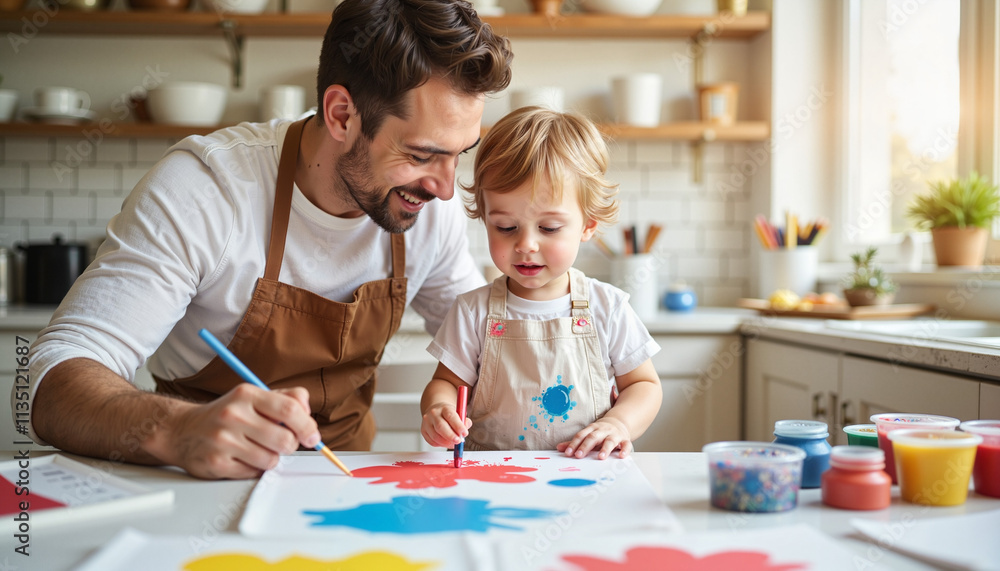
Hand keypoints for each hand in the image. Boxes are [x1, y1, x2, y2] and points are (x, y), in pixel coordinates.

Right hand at [161, 384, 319, 478]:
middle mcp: (233, 415)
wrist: (182, 430)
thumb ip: (286, 398)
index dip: (308, 426)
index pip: (290, 409)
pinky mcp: (217, 463)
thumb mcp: (254, 397)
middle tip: (281, 443)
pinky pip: (254, 473)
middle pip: (285, 440)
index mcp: (246, 394)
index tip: (313, 437)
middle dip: (290, 445)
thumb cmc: (227, 414)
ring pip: (271, 460)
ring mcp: (223, 440)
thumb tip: (308, 410)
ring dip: (271, 458)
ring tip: (257, 449)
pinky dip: (255, 469)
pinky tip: (242, 458)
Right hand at [421, 402, 471, 448]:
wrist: (436, 411)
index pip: (450, 416)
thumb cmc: (449, 414)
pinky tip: (446, 443)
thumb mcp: (459, 413)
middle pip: (441, 426)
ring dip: (446, 443)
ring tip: (454, 444)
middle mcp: (433, 414)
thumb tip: (464, 433)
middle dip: (451, 436)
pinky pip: (432, 441)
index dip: (458, 426)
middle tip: (459, 441)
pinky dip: (440, 445)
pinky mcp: (423, 430)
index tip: (464, 433)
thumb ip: (464, 422)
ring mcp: (426, 422)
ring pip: (435, 436)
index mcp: (444, 408)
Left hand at [557, 417, 631, 459]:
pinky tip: (622, 456)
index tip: (568, 453)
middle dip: (586, 446)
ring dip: (605, 448)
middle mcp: (603, 430)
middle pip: (593, 437)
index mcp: (592, 429)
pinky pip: (626, 444)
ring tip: (601, 457)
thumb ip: (574, 442)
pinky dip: (625, 450)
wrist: (619, 422)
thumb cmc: (600, 432)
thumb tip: (558, 448)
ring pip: (610, 441)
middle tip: (579, 456)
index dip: (574, 444)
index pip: (581, 436)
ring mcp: (614, 435)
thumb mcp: (587, 435)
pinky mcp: (624, 439)